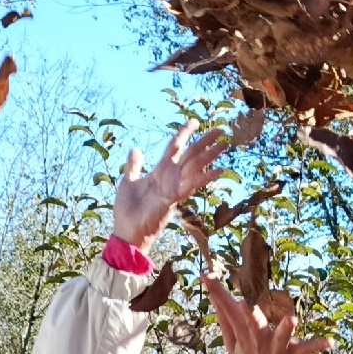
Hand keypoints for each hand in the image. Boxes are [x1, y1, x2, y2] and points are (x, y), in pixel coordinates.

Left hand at [113, 122, 227, 254]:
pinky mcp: (173, 199)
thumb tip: (136, 149)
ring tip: (225, 145)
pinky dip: (205, 177)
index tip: (194, 121)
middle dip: (205, 141)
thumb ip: (134, 166)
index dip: (184, 133)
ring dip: (210, 156)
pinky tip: (219, 170)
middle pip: (191, 154)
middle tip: (221, 131)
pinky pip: (192, 185)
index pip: (175, 147)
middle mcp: (170, 178)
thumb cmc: (127, 210)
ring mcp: (173, 188)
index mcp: (159, 171)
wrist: (127, 232)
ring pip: (195, 167)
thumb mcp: (128, 182)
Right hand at [206, 275, 321, 353]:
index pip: (227, 312)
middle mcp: (258, 342)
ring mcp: (276, 350)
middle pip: (251, 326)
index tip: (206, 275)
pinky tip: (330, 343)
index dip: (217, 294)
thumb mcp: (233, 346)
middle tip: (245, 303)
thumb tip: (216, 297)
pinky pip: (307, 350)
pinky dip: (318, 346)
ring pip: (280, 338)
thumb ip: (225, 321)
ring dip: (286, 330)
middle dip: (249, 316)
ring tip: (291, 319)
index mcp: (242, 336)